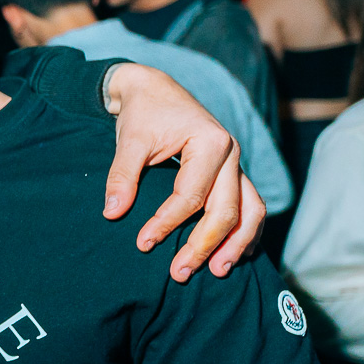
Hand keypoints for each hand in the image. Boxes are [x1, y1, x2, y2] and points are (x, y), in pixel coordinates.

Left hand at [103, 63, 265, 281]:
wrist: (155, 90)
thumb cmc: (143, 113)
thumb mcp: (129, 139)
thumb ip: (122, 175)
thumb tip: (112, 214)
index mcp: (210, 142)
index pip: (191, 196)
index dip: (167, 223)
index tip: (143, 243)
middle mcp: (231, 154)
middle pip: (227, 210)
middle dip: (204, 245)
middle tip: (179, 273)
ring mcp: (236, 164)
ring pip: (251, 211)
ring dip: (235, 244)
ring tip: (218, 273)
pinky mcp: (233, 173)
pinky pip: (251, 205)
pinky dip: (246, 231)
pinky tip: (235, 254)